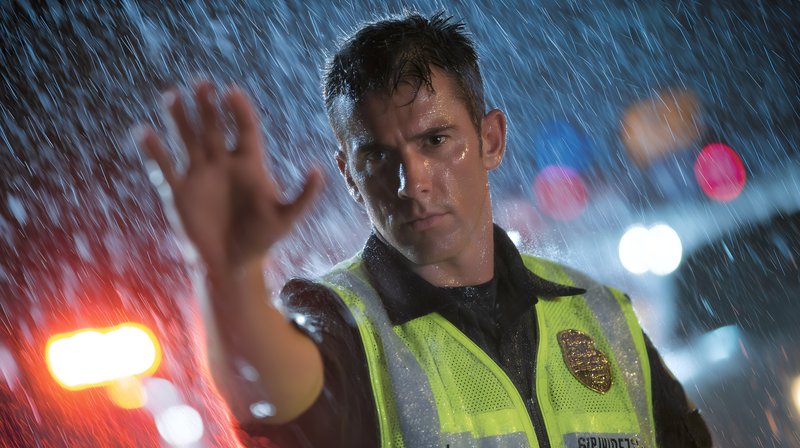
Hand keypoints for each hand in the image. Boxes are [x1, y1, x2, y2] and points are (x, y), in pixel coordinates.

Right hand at [139, 82, 322, 272]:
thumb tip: (317, 168)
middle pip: (213, 127)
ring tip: (172, 95)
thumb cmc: (261, 241)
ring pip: (188, 139)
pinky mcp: (179, 192)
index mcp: (249, 165)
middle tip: (201, 82)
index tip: (230, 91)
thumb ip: (304, 195)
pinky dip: (154, 151)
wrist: (232, 265)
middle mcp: (222, 164)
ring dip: (179, 118)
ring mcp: (199, 175)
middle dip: (207, 105)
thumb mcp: (287, 219)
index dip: (238, 109)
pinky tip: (144, 132)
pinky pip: (164, 168)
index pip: (244, 128)